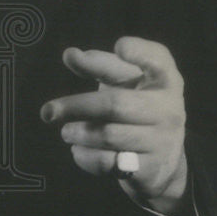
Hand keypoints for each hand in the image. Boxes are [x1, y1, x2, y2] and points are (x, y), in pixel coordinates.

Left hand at [40, 37, 188, 214]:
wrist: (163, 158)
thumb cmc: (137, 104)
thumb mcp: (125, 81)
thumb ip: (98, 64)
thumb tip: (70, 54)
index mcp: (164, 79)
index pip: (158, 60)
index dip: (140, 52)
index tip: (120, 46)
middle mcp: (168, 108)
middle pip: (116, 105)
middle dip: (77, 107)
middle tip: (48, 111)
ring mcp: (162, 141)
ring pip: (109, 137)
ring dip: (79, 133)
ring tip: (66, 131)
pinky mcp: (150, 169)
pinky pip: (108, 163)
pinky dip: (85, 156)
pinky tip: (78, 149)